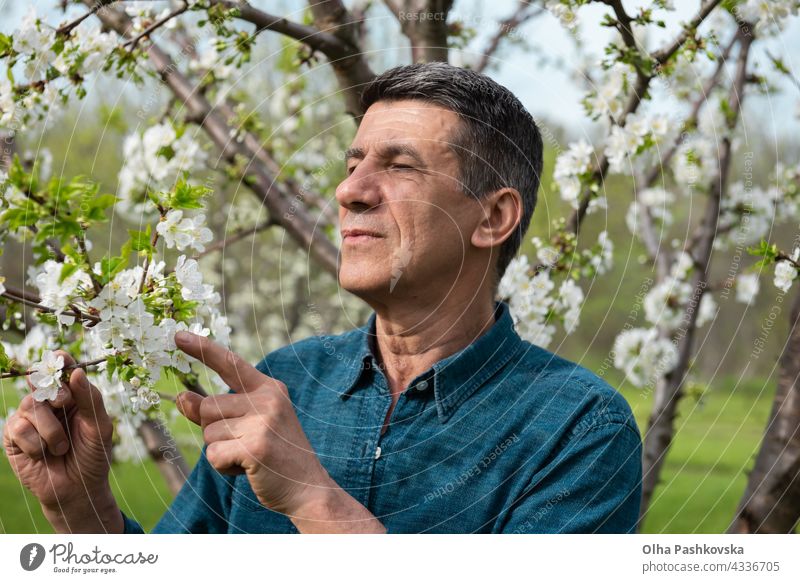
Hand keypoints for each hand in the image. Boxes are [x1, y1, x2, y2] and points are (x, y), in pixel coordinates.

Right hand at [2, 351, 120, 532]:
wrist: (78, 489)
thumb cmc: (92, 456)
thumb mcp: (99, 426)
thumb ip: (90, 399)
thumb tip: (78, 372)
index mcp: (73, 397)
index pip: (63, 372)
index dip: (59, 362)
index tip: (61, 356)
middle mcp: (49, 404)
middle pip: (42, 383)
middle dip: (56, 393)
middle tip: (64, 404)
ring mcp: (29, 419)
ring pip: (31, 406)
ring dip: (50, 430)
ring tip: (61, 448)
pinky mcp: (13, 437)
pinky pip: (19, 428)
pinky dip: (35, 444)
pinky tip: (44, 455)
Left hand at [174, 332, 332, 517]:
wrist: (307, 488)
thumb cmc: (274, 456)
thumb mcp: (247, 426)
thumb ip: (213, 411)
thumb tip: (180, 397)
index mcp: (268, 388)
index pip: (230, 363)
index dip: (202, 349)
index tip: (178, 336)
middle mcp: (267, 399)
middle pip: (207, 406)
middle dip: (214, 431)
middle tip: (244, 444)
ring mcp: (263, 421)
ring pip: (208, 432)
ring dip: (220, 450)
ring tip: (249, 457)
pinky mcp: (255, 445)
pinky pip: (214, 455)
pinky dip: (223, 467)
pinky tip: (248, 469)